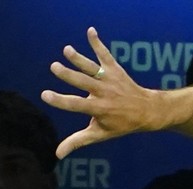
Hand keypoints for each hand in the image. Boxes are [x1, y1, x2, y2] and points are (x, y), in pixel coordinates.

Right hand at [41, 27, 159, 157]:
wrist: (147, 111)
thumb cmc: (120, 124)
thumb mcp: (99, 134)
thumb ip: (78, 141)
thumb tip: (57, 154)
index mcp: (98, 109)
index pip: (77, 105)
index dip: (61, 101)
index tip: (45, 95)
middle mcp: (104, 93)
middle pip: (84, 82)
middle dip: (69, 74)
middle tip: (54, 66)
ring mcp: (110, 80)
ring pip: (92, 68)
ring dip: (80, 58)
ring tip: (67, 50)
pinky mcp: (115, 69)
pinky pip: (105, 55)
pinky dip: (98, 43)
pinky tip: (90, 31)